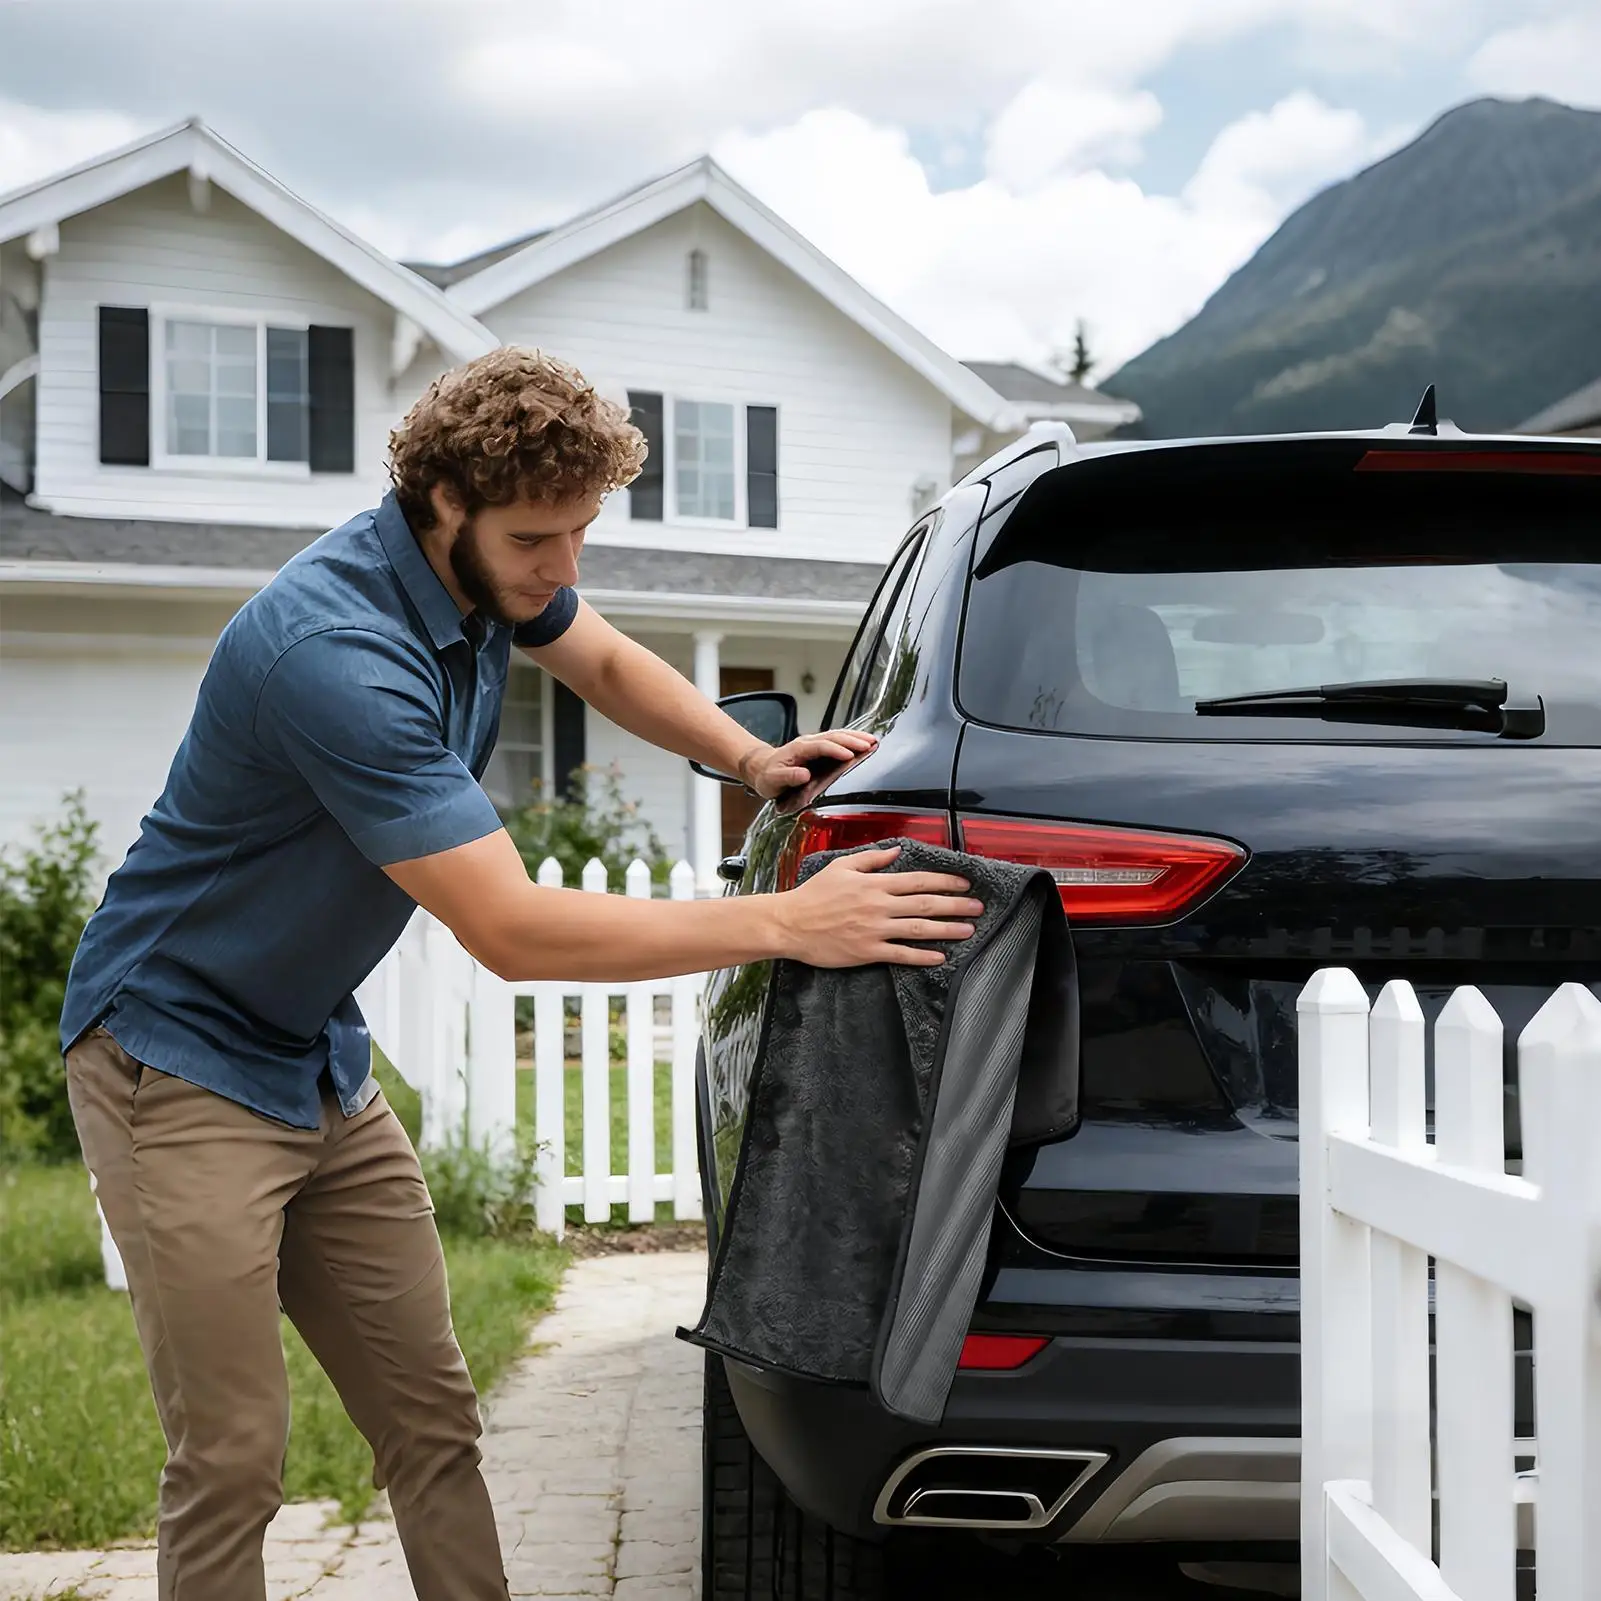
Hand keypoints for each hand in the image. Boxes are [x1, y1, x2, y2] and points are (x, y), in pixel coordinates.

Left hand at [739, 729, 878, 799]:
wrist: (762, 768)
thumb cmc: (768, 776)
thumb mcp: (773, 780)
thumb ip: (788, 777)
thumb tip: (804, 775)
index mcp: (798, 749)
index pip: (820, 746)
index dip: (836, 750)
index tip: (850, 755)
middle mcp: (807, 742)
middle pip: (833, 736)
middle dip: (852, 740)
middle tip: (870, 744)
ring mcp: (814, 743)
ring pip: (837, 735)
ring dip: (855, 737)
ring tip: (873, 741)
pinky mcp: (819, 747)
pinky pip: (837, 740)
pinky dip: (852, 739)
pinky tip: (864, 742)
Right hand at [774, 846, 983, 967]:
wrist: (790, 924)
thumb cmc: (813, 895)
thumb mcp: (841, 867)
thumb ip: (870, 858)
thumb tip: (896, 852)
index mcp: (874, 884)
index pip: (918, 880)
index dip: (945, 881)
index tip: (964, 883)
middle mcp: (879, 906)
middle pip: (926, 904)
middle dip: (956, 905)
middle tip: (977, 907)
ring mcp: (875, 930)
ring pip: (919, 929)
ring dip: (947, 929)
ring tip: (968, 930)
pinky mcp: (867, 951)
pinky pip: (901, 954)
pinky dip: (922, 956)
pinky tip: (940, 956)